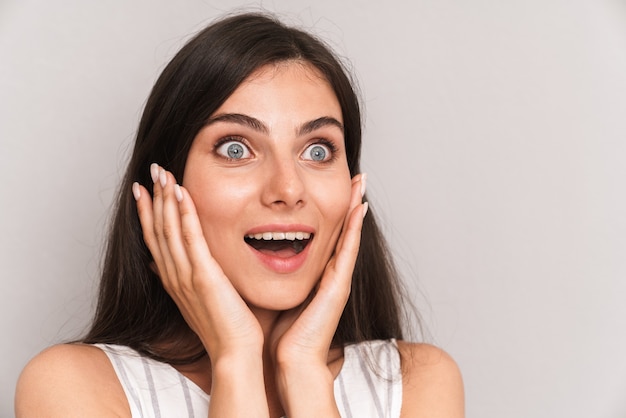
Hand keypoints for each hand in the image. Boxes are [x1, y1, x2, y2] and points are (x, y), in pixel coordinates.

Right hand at [133, 164, 262, 360]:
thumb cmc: (223, 327)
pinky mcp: (204, 276)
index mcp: (172, 279)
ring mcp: (186, 276)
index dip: (146, 213)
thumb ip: (179, 278)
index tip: (142, 190)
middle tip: (152, 170)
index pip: (153, 239)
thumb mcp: (195, 299)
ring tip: (163, 173)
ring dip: (165, 198)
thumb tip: (159, 264)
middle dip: (154, 197)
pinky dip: (184, 214)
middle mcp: (174, 275)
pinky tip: (182, 193)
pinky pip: (191, 238)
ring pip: (169, 230)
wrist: (234, 352)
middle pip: (157, 229)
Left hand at [269, 173, 367, 414]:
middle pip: (340, 230)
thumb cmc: (279, 334)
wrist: (289, 363)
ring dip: (355, 206)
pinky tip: (360, 206)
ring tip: (360, 180)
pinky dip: (355, 228)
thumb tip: (249, 257)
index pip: (324, 236)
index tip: (332, 186)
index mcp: (314, 276)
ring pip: (349, 234)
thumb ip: (268, 276)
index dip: (329, 211)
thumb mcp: (274, 295)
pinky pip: (348, 250)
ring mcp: (337, 279)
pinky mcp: (338, 286)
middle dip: (348, 202)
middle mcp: (330, 275)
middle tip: (355, 175)